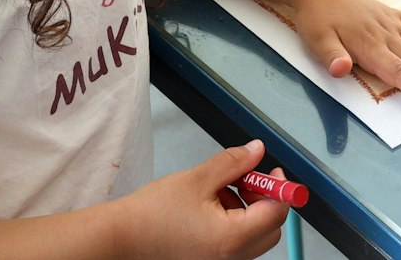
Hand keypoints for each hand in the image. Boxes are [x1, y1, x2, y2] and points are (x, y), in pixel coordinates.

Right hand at [120, 139, 287, 259]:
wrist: (121, 238)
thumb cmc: (153, 213)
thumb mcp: (198, 178)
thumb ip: (233, 163)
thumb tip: (257, 151)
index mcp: (232, 239)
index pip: (276, 214)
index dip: (279, 189)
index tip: (271, 170)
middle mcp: (231, 259)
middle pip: (269, 229)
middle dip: (264, 199)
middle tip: (245, 178)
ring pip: (252, 236)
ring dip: (246, 209)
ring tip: (218, 190)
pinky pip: (235, 244)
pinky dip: (232, 222)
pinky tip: (208, 206)